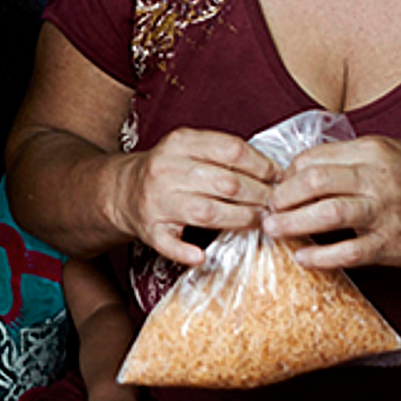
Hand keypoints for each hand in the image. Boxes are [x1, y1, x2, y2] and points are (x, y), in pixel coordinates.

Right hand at [119, 129, 281, 266]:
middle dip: (259, 195)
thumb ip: (224, 154)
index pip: (231, 150)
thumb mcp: (190, 147)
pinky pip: (169, 243)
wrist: (122, 190)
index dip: (261, 165)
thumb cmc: (168, 170)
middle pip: (225, 182)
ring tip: (260, 222)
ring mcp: (156, 201)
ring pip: (206, 212)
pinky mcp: (149, 229)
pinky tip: (202, 257)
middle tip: (276, 204)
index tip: (279, 177)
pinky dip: (186, 252)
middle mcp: (166, 169)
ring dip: (241, 220)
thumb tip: (273, 172)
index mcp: (180, 143)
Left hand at [261, 137, 400, 271]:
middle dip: (282, 196)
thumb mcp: (389, 153)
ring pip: (328, 213)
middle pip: (315, 181)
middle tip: (266, 208)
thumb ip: (349, 158)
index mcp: (374, 150)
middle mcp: (379, 177)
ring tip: (273, 229)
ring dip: (292, 222)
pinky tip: (302, 257)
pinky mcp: (391, 244)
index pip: (314, 158)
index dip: (287, 174)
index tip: (276, 187)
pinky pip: (349, 251)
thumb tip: (300, 168)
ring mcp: (386, 212)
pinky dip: (321, 256)